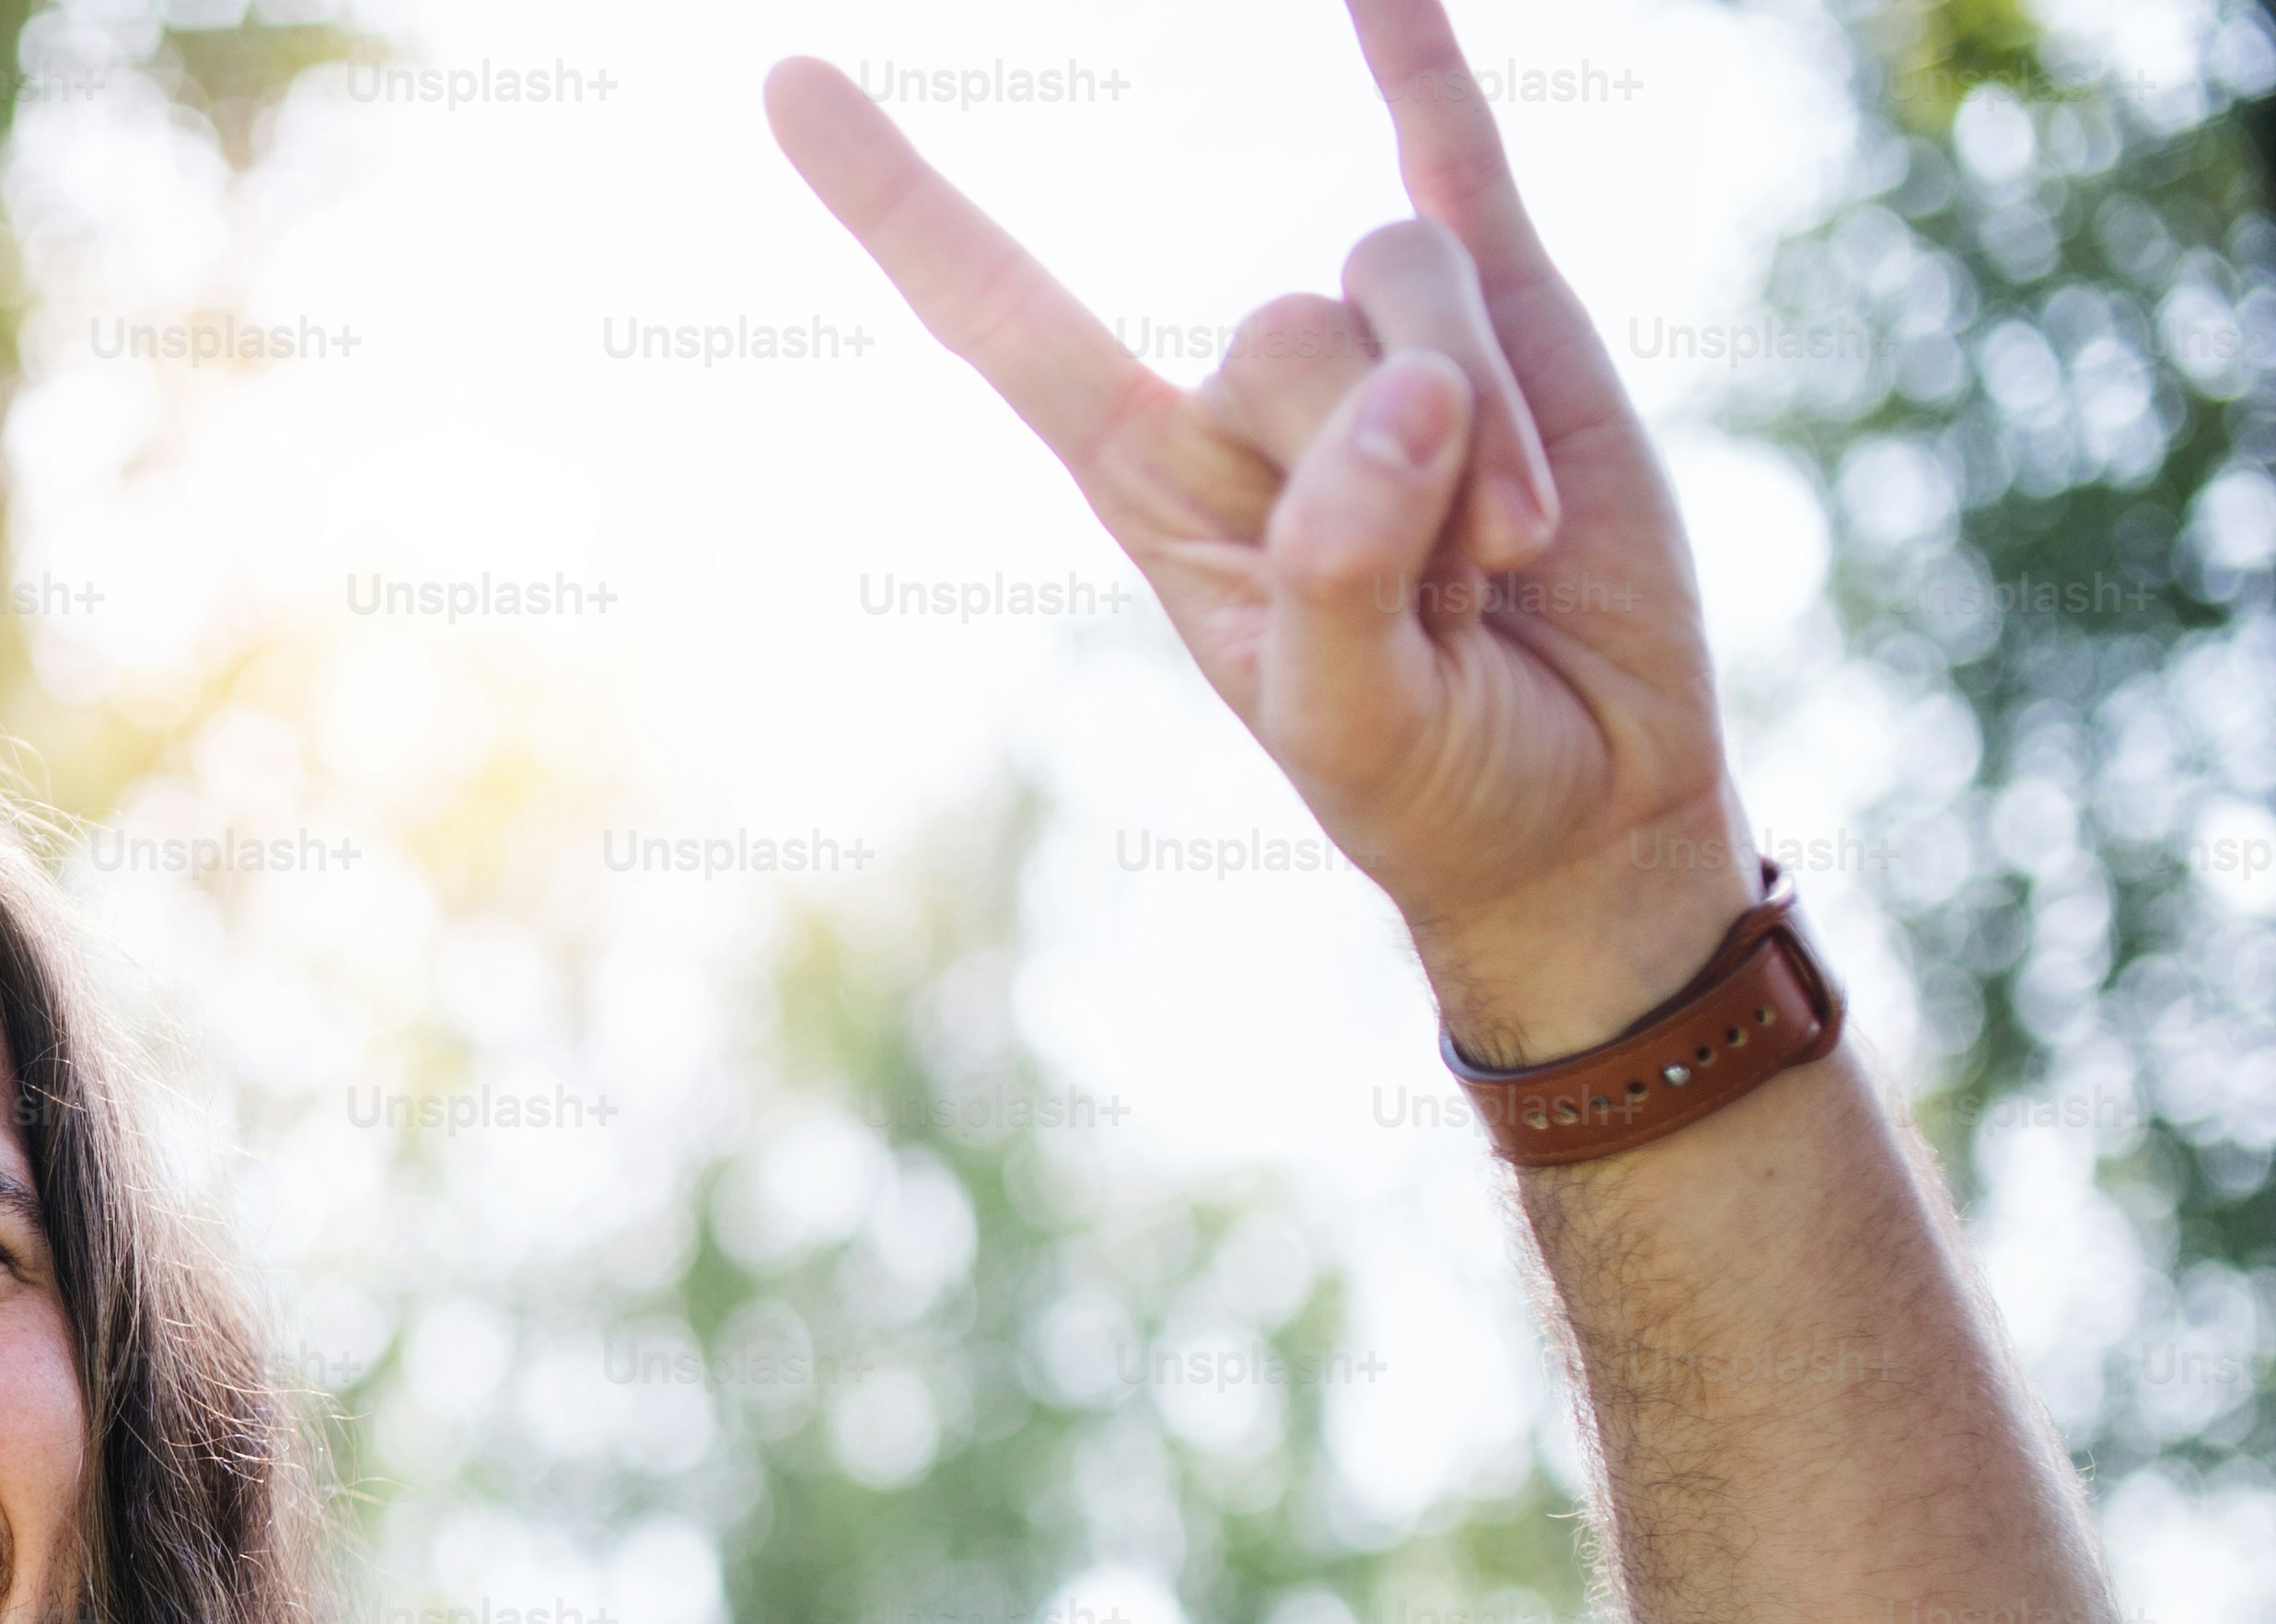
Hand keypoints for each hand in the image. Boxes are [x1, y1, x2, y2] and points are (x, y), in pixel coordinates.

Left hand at [769, 0, 1755, 1063]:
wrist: (1584, 805)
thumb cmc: (1432, 786)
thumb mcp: (1352, 721)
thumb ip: (1341, 573)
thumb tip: (1405, 396)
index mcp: (1151, 490)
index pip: (1001, 323)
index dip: (898, 208)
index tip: (784, 85)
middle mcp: (1246, 404)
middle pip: (1278, 328)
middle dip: (1381, 474)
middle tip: (1440, 613)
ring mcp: (1381, 348)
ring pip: (1394, 277)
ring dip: (1481, 436)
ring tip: (1505, 567)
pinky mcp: (1516, 316)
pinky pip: (1453, 160)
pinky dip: (1418, 68)